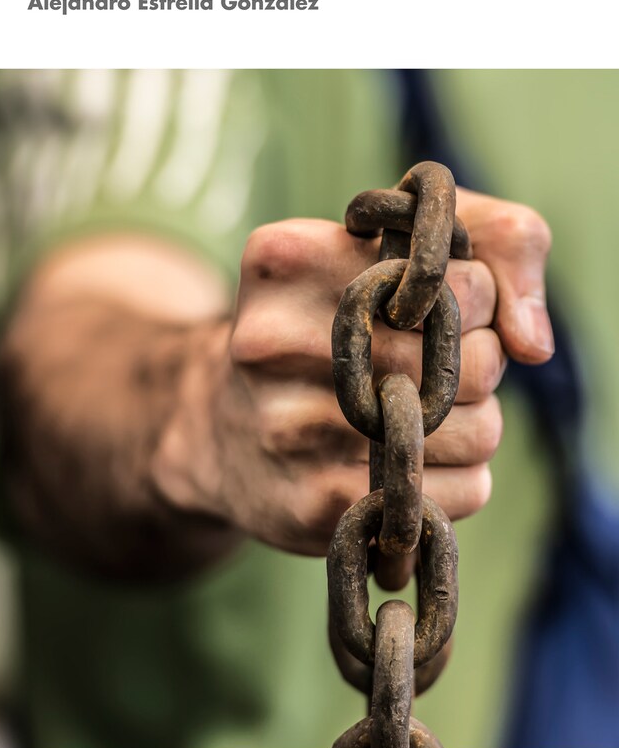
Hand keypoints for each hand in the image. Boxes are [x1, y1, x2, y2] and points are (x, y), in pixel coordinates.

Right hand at [154, 188, 551, 556]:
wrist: (215, 430)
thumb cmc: (321, 329)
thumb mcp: (378, 248)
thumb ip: (488, 241)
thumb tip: (532, 344)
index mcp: (287, 262)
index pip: (458, 283)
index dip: (477, 299)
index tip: (441, 309)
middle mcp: (275, 344)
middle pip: (473, 362)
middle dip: (477, 364)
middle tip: (432, 368)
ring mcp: (292, 430)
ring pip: (480, 431)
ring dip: (474, 425)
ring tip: (418, 417)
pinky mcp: (316, 506)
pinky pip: (462, 493)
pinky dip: (458, 481)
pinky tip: (407, 465)